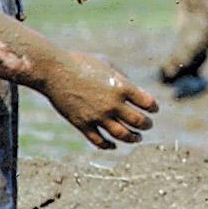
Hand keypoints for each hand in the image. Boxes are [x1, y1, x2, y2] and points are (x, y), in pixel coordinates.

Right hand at [36, 51, 158, 149]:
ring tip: (137, 137)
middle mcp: (112, 104)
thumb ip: (123, 78)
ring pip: (121, 135)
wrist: (54, 71)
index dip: (153, 108)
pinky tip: (114, 145)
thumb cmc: (82, 63)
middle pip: (138, 121)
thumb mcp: (108, 64)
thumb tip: (134, 91)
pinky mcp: (82, 124)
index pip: (148, 103)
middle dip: (146, 125)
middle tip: (148, 125)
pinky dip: (108, 145)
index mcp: (122, 87)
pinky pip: (99, 141)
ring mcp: (97, 116)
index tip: (153, 110)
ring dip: (133, 138)